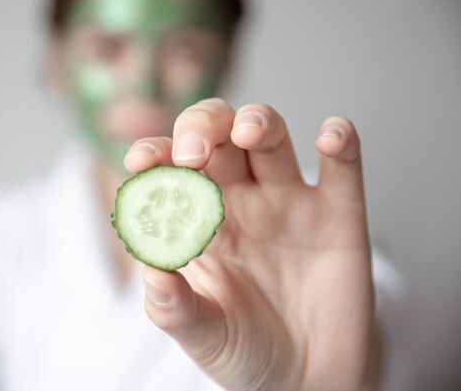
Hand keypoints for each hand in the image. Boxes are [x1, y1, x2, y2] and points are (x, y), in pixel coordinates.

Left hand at [123, 99, 374, 390]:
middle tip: (193, 152)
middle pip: (219, 136)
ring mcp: (289, 202)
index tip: (142, 162)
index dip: (156, 155)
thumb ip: (173, 307)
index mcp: (198, 220)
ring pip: (271, 137)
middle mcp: (241, 200)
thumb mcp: (202, 335)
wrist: (306, 380)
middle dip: (202, 129)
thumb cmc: (245, 349)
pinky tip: (329, 138)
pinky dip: (341, 140)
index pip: (171, 170)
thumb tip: (149, 271)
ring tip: (247, 132)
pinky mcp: (339, 215)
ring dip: (258, 121)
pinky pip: (343, 165)